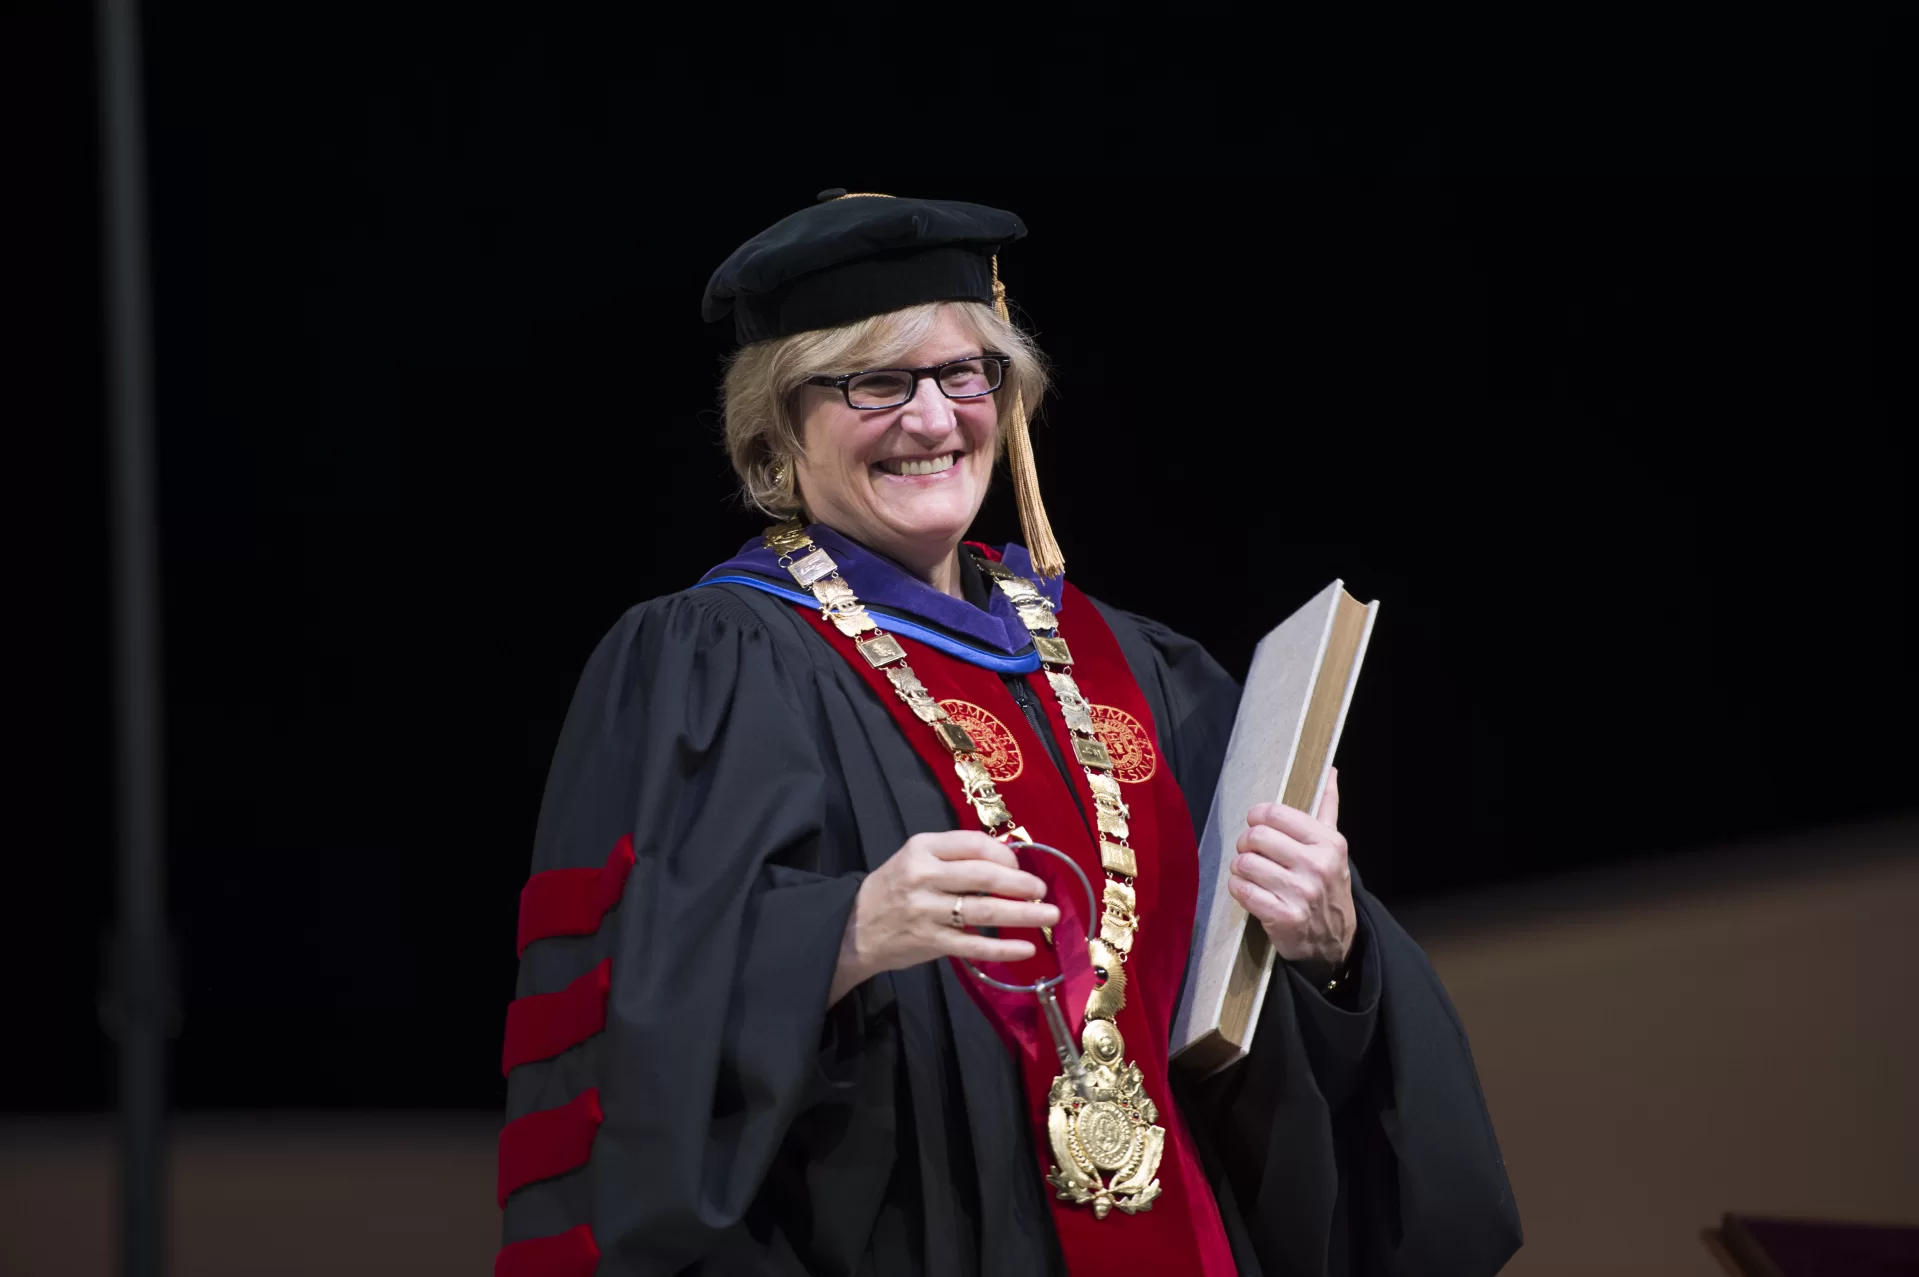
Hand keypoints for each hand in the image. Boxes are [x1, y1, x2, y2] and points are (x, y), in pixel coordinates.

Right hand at [829, 831, 1058, 1004]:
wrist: (853, 928)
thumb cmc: (893, 887)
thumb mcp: (915, 858)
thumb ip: (954, 856)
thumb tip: (1008, 860)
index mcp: (922, 849)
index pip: (973, 844)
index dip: (1004, 854)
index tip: (1019, 866)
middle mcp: (924, 877)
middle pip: (983, 876)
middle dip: (1021, 883)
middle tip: (1043, 890)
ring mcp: (927, 911)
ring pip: (985, 910)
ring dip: (1024, 914)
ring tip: (1050, 915)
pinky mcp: (931, 942)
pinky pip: (975, 945)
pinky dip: (1003, 948)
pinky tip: (1025, 949)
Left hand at [1228, 768, 1354, 978]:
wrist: (1336, 940)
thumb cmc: (1327, 885)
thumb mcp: (1333, 846)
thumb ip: (1327, 807)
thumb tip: (1330, 771)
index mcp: (1329, 842)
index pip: (1276, 814)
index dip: (1257, 817)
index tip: (1257, 825)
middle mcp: (1317, 866)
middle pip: (1256, 837)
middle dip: (1246, 843)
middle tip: (1251, 851)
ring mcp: (1301, 893)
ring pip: (1245, 863)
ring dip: (1240, 868)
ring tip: (1250, 873)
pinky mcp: (1284, 917)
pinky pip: (1242, 891)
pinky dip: (1238, 888)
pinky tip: (1248, 890)